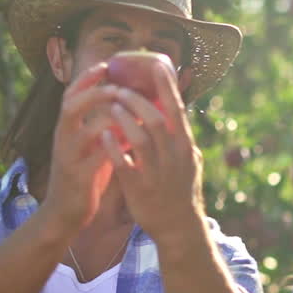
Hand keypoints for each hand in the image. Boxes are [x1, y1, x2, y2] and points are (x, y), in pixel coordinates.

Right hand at [41, 62, 118, 236]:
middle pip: (71, 106)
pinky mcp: (79, 176)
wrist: (65, 213)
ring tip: (132, 113)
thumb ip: (105, 127)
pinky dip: (116, 146)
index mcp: (66, 128)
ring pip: (86, 129)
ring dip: (111, 118)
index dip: (86, 78)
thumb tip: (131, 105)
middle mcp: (63, 138)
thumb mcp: (91, 146)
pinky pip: (97, 156)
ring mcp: (69, 157)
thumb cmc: (85, 175)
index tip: (106, 64)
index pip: (70, 95)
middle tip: (119, 87)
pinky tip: (133, 141)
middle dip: (95, 92)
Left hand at [99, 62, 204, 247]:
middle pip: (155, 119)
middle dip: (136, 100)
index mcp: (187, 146)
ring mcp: (157, 172)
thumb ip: (180, 135)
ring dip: (123, 118)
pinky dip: (113, 146)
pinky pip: (124, 162)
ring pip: (140, 138)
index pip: (177, 110)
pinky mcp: (140, 187)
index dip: (167, 87)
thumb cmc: (182, 189)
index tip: (157, 65)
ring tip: (111, 104)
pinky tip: (103, 134)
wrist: (179, 227)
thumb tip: (175, 108)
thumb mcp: (189, 160)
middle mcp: (174, 157)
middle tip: (120, 87)